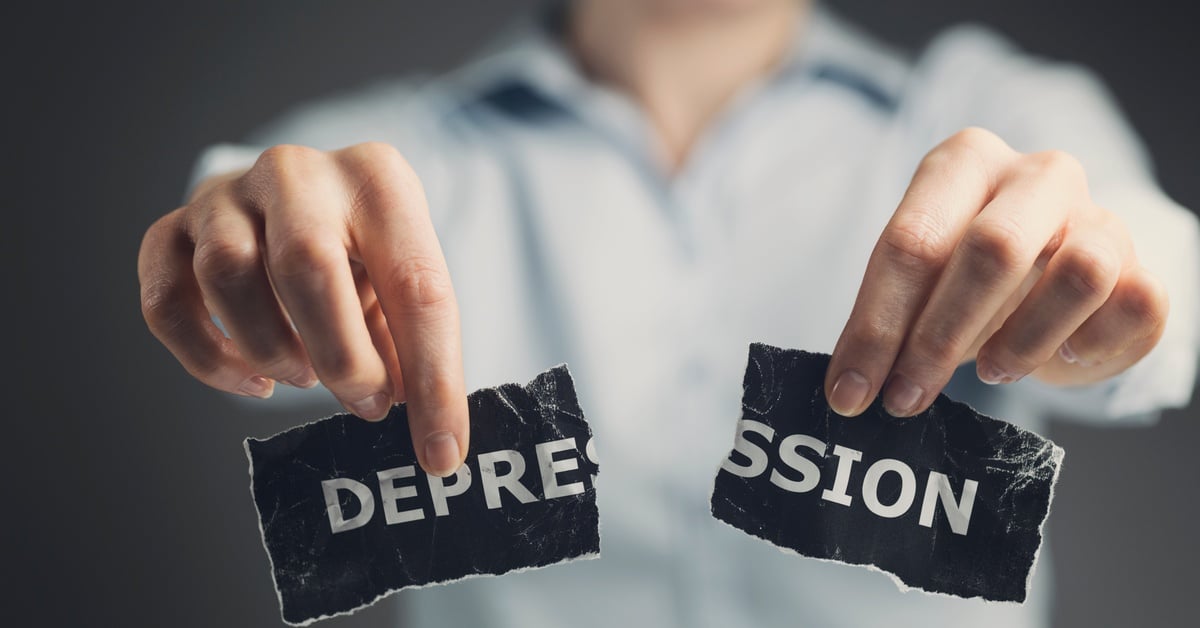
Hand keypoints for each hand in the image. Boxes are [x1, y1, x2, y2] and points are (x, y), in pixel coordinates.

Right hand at [138, 143, 467, 475]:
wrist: (298, 197)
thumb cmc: (362, 251)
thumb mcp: (401, 283)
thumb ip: (409, 346)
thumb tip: (429, 434)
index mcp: (378, 179)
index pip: (415, 283)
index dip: (433, 376)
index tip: (440, 449)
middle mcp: (298, 173)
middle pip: (306, 262)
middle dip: (341, 355)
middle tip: (364, 402)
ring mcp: (227, 195)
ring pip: (226, 273)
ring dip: (270, 347)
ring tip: (303, 375)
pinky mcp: (173, 227)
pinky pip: (166, 300)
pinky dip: (205, 357)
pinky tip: (251, 379)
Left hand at [824, 127, 1168, 417]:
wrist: (1049, 276)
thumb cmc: (966, 279)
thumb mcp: (917, 286)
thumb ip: (884, 323)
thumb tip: (848, 388)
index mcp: (964, 163)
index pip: (913, 240)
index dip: (877, 324)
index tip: (849, 390)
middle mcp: (1037, 175)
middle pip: (993, 249)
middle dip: (938, 337)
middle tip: (905, 397)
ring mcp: (1097, 215)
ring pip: (1078, 275)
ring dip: (1023, 341)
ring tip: (993, 370)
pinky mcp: (1142, 262)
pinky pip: (1136, 304)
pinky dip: (1090, 344)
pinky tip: (1061, 355)